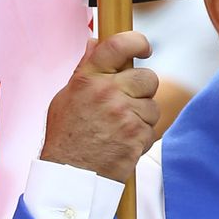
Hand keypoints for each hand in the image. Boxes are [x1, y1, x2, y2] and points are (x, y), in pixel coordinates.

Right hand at [40, 31, 159, 180]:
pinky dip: (141, 138)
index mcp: (88, 78)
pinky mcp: (137, 135)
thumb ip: (85, 70)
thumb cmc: (66, 137)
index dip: (137, 42)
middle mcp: (107, 92)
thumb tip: (95, 43)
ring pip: (153, 106)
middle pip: (148, 77)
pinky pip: (152, 130)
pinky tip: (122, 144)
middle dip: (143, 90)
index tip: (144, 48)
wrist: (70, 176)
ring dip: (142, 118)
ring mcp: (124, 113)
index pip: (118, 45)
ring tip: (119, 130)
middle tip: (128, 104)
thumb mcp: (66, 97)